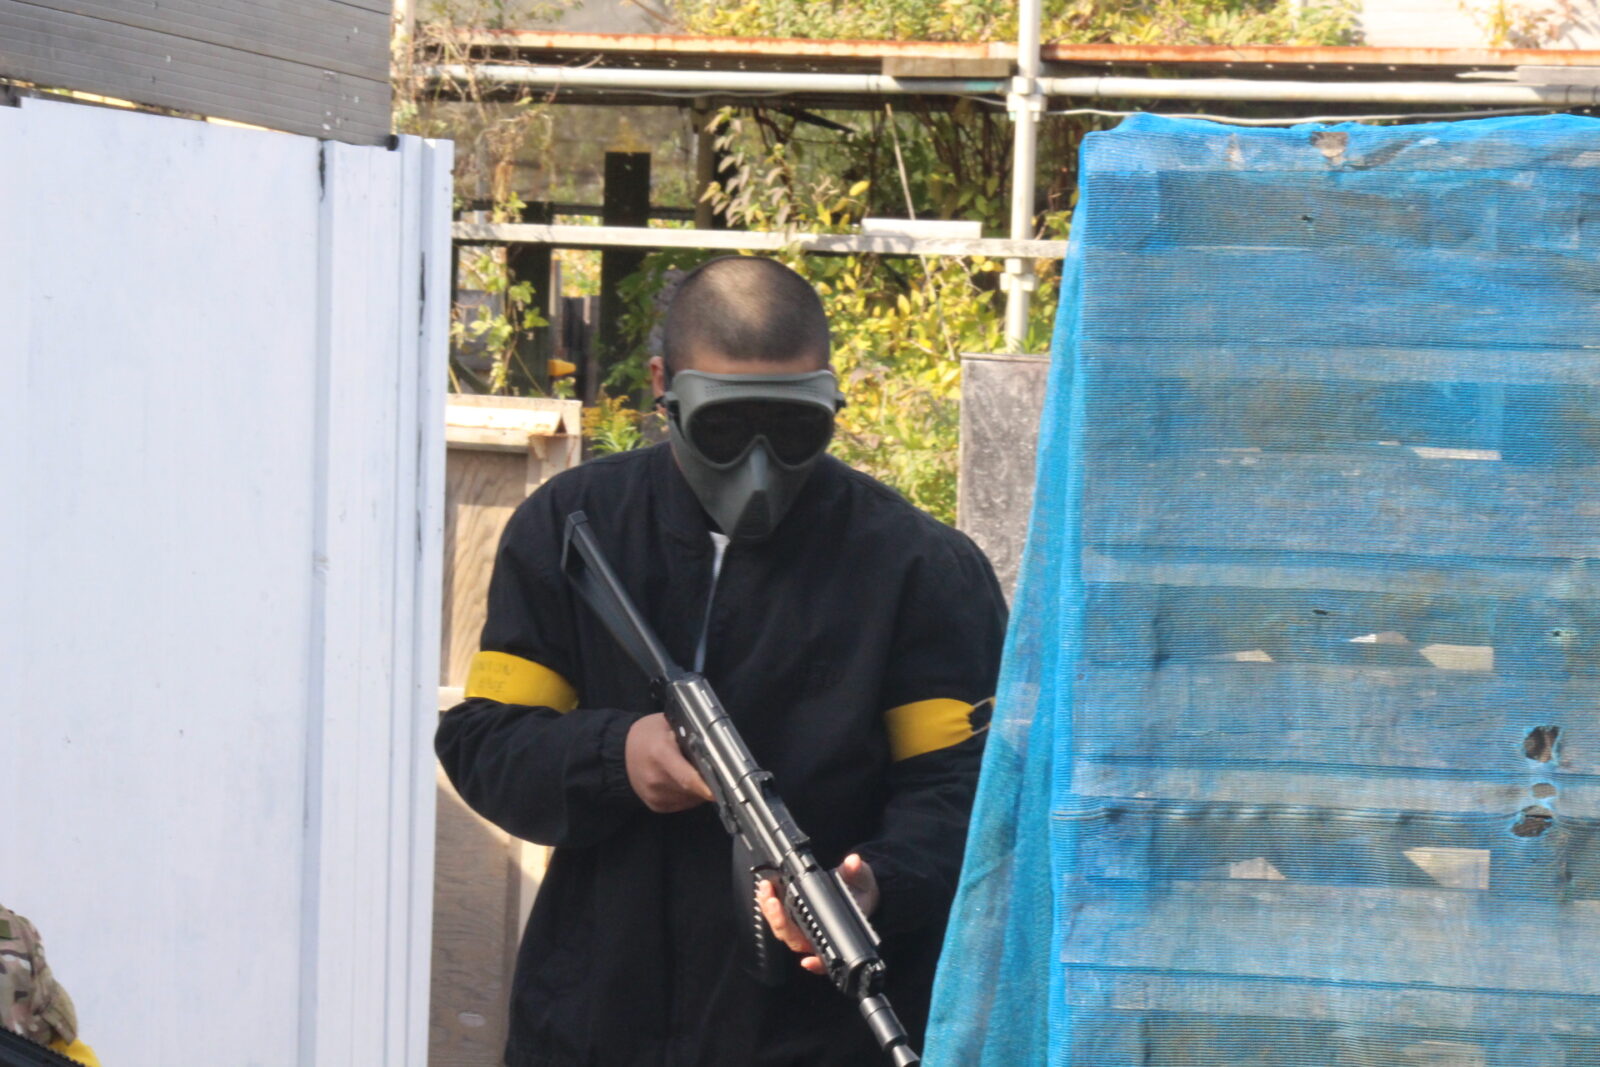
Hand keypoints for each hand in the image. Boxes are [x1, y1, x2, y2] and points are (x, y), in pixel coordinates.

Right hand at [625, 713, 713, 811]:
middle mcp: (655, 778)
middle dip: (708, 784)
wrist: (621, 752)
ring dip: (699, 791)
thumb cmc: (648, 734)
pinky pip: (682, 805)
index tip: (721, 790)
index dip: (706, 786)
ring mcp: (653, 795)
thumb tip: (714, 751)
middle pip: (691, 790)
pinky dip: (689, 796)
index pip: (687, 777)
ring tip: (696, 773)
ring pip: (690, 800)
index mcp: (660, 754)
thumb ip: (689, 736)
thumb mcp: (668, 724)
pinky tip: (686, 783)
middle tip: (715, 771)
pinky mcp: (654, 805)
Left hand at [757, 854, 879, 976]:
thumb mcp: (861, 878)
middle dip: (781, 923)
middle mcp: (818, 934)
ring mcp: (804, 927)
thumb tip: (853, 862)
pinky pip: (779, 919)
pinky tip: (765, 893)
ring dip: (771, 914)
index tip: (807, 962)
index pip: (828, 955)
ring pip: (784, 932)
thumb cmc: (860, 889)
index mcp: (837, 930)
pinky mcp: (794, 917)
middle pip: (796, 941)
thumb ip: (855, 871)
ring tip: (766, 891)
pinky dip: (769, 909)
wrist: (856, 887)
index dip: (818, 964)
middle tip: (773, 902)